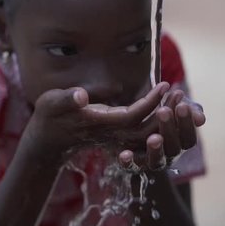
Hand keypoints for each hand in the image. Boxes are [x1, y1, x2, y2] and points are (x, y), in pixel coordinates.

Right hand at [22, 82, 170, 159]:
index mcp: (99, 124)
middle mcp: (111, 134)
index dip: (150, 102)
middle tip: (178, 90)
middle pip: (147, 129)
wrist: (46, 140)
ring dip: (164, 117)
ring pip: (147, 133)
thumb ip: (66, 98)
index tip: (165, 85)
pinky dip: (157, 121)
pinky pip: (143, 133)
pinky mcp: (117, 136)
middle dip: (164, 111)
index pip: (132, 116)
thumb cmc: (48, 117)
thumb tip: (82, 95)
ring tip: (175, 95)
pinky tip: (166, 105)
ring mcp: (115, 137)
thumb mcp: (51, 103)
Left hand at [118, 88, 205, 170]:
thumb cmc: (160, 115)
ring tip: (154, 138)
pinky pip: (130, 167)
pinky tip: (125, 154)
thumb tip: (201, 118)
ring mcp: (150, 161)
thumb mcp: (174, 110)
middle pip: (173, 148)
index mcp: (180, 144)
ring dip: (155, 149)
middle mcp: (167, 156)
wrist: (131, 126)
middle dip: (170, 129)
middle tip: (164, 111)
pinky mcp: (131, 164)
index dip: (187, 123)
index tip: (182, 105)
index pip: (189, 138)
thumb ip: (187, 112)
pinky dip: (129, 162)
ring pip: (155, 159)